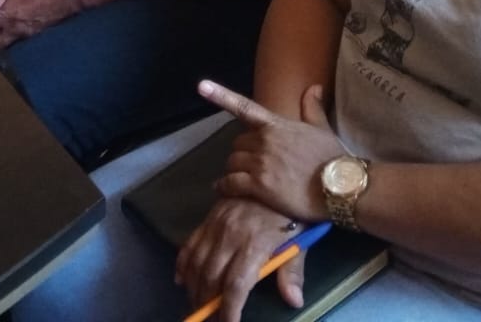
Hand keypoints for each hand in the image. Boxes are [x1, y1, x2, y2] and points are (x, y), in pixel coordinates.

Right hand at [176, 197, 307, 319]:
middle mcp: (230, 236)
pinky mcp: (208, 217)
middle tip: (210, 318)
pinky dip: (182, 264)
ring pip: (197, 264)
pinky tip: (181, 280)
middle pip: (211, 278)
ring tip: (197, 305)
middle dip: (208, 304)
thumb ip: (292, 271)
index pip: (234, 284)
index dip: (228, 309)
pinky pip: (189, 244)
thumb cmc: (290, 212)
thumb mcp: (299, 241)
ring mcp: (215, 225)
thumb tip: (293, 301)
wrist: (274, 173)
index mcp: (254, 244)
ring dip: (194, 289)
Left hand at [201, 81, 345, 219]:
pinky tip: (222, 190)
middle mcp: (264, 140)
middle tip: (250, 164)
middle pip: (237, 143)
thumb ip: (312, 109)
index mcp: (276, 124)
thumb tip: (313, 87)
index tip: (201, 86)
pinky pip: (230, 183)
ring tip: (239, 179)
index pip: (244, 107)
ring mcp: (260, 162)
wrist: (340, 187)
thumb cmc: (333, 159)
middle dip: (241, 153)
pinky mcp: (258, 185)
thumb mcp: (323, 129)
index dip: (220, 95)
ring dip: (233, 170)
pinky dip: (223, 186)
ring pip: (231, 162)